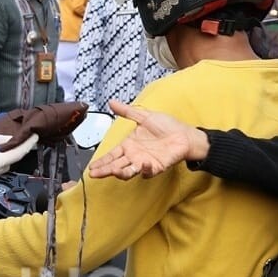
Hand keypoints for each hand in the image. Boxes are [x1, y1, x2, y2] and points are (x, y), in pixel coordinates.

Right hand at [86, 100, 207, 179]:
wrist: (185, 135)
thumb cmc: (167, 126)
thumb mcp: (144, 116)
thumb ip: (127, 112)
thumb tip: (112, 102)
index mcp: (129, 145)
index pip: (111, 155)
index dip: (101, 161)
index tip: (91, 167)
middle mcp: (134, 156)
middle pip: (116, 165)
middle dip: (104, 170)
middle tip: (94, 174)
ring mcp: (144, 163)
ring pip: (128, 171)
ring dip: (120, 172)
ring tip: (113, 171)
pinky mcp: (156, 167)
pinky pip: (148, 171)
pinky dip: (144, 169)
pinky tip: (141, 163)